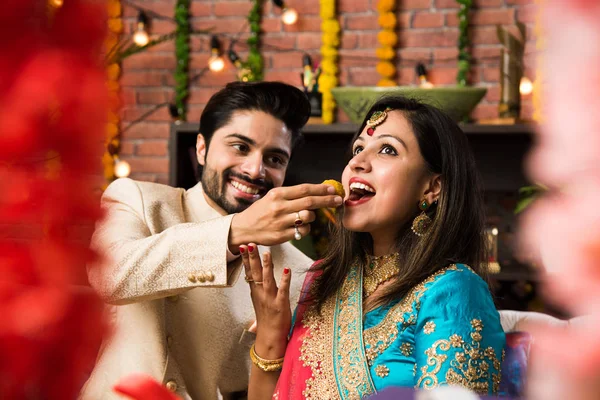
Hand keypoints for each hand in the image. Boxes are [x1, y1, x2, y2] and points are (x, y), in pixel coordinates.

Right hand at [229, 184, 342, 249]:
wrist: (243, 228)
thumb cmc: (261, 211)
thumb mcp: (273, 197)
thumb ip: (292, 195)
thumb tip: (316, 191)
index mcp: (277, 194)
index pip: (304, 189)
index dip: (321, 189)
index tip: (333, 189)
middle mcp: (279, 207)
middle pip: (310, 202)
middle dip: (327, 200)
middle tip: (338, 200)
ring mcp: (280, 222)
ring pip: (308, 217)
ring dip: (313, 216)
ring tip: (307, 215)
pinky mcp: (282, 236)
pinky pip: (303, 231)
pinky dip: (305, 228)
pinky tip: (299, 226)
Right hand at [241, 243, 290, 358]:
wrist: (270, 337)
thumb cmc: (266, 319)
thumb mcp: (259, 301)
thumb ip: (258, 288)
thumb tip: (256, 278)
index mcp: (255, 292)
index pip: (249, 272)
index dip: (246, 259)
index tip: (242, 247)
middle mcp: (261, 293)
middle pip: (255, 273)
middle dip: (252, 258)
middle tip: (249, 244)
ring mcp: (270, 299)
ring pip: (267, 279)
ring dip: (267, 266)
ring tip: (266, 253)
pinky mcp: (280, 304)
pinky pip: (283, 290)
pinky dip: (285, 280)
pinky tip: (287, 269)